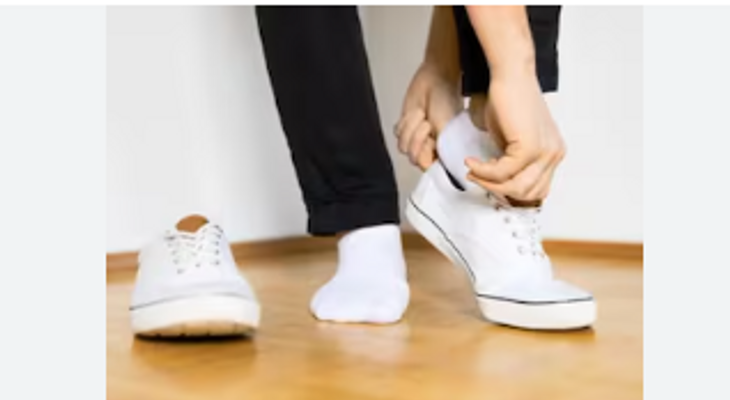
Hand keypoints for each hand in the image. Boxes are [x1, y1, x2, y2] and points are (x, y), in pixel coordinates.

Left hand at [395, 63, 461, 169]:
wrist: (435, 80)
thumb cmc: (446, 101)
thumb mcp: (448, 129)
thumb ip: (442, 151)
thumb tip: (434, 167)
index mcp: (444, 151)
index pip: (429, 168)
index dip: (426, 156)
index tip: (431, 142)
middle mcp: (431, 148)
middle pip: (414, 158)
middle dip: (418, 138)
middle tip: (428, 124)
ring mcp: (416, 138)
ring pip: (403, 146)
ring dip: (412, 127)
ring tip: (423, 115)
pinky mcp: (405, 128)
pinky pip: (397, 133)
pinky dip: (405, 121)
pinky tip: (416, 113)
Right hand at [466, 76, 565, 201]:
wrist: (511, 75)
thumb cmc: (509, 99)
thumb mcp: (511, 139)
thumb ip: (510, 161)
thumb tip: (496, 180)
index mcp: (552, 153)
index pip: (536, 189)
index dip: (510, 191)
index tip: (489, 183)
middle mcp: (554, 154)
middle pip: (528, 193)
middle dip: (498, 190)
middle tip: (477, 178)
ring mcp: (545, 152)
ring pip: (517, 187)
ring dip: (489, 183)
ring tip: (473, 171)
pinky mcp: (530, 147)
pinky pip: (503, 172)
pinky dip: (483, 171)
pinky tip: (472, 162)